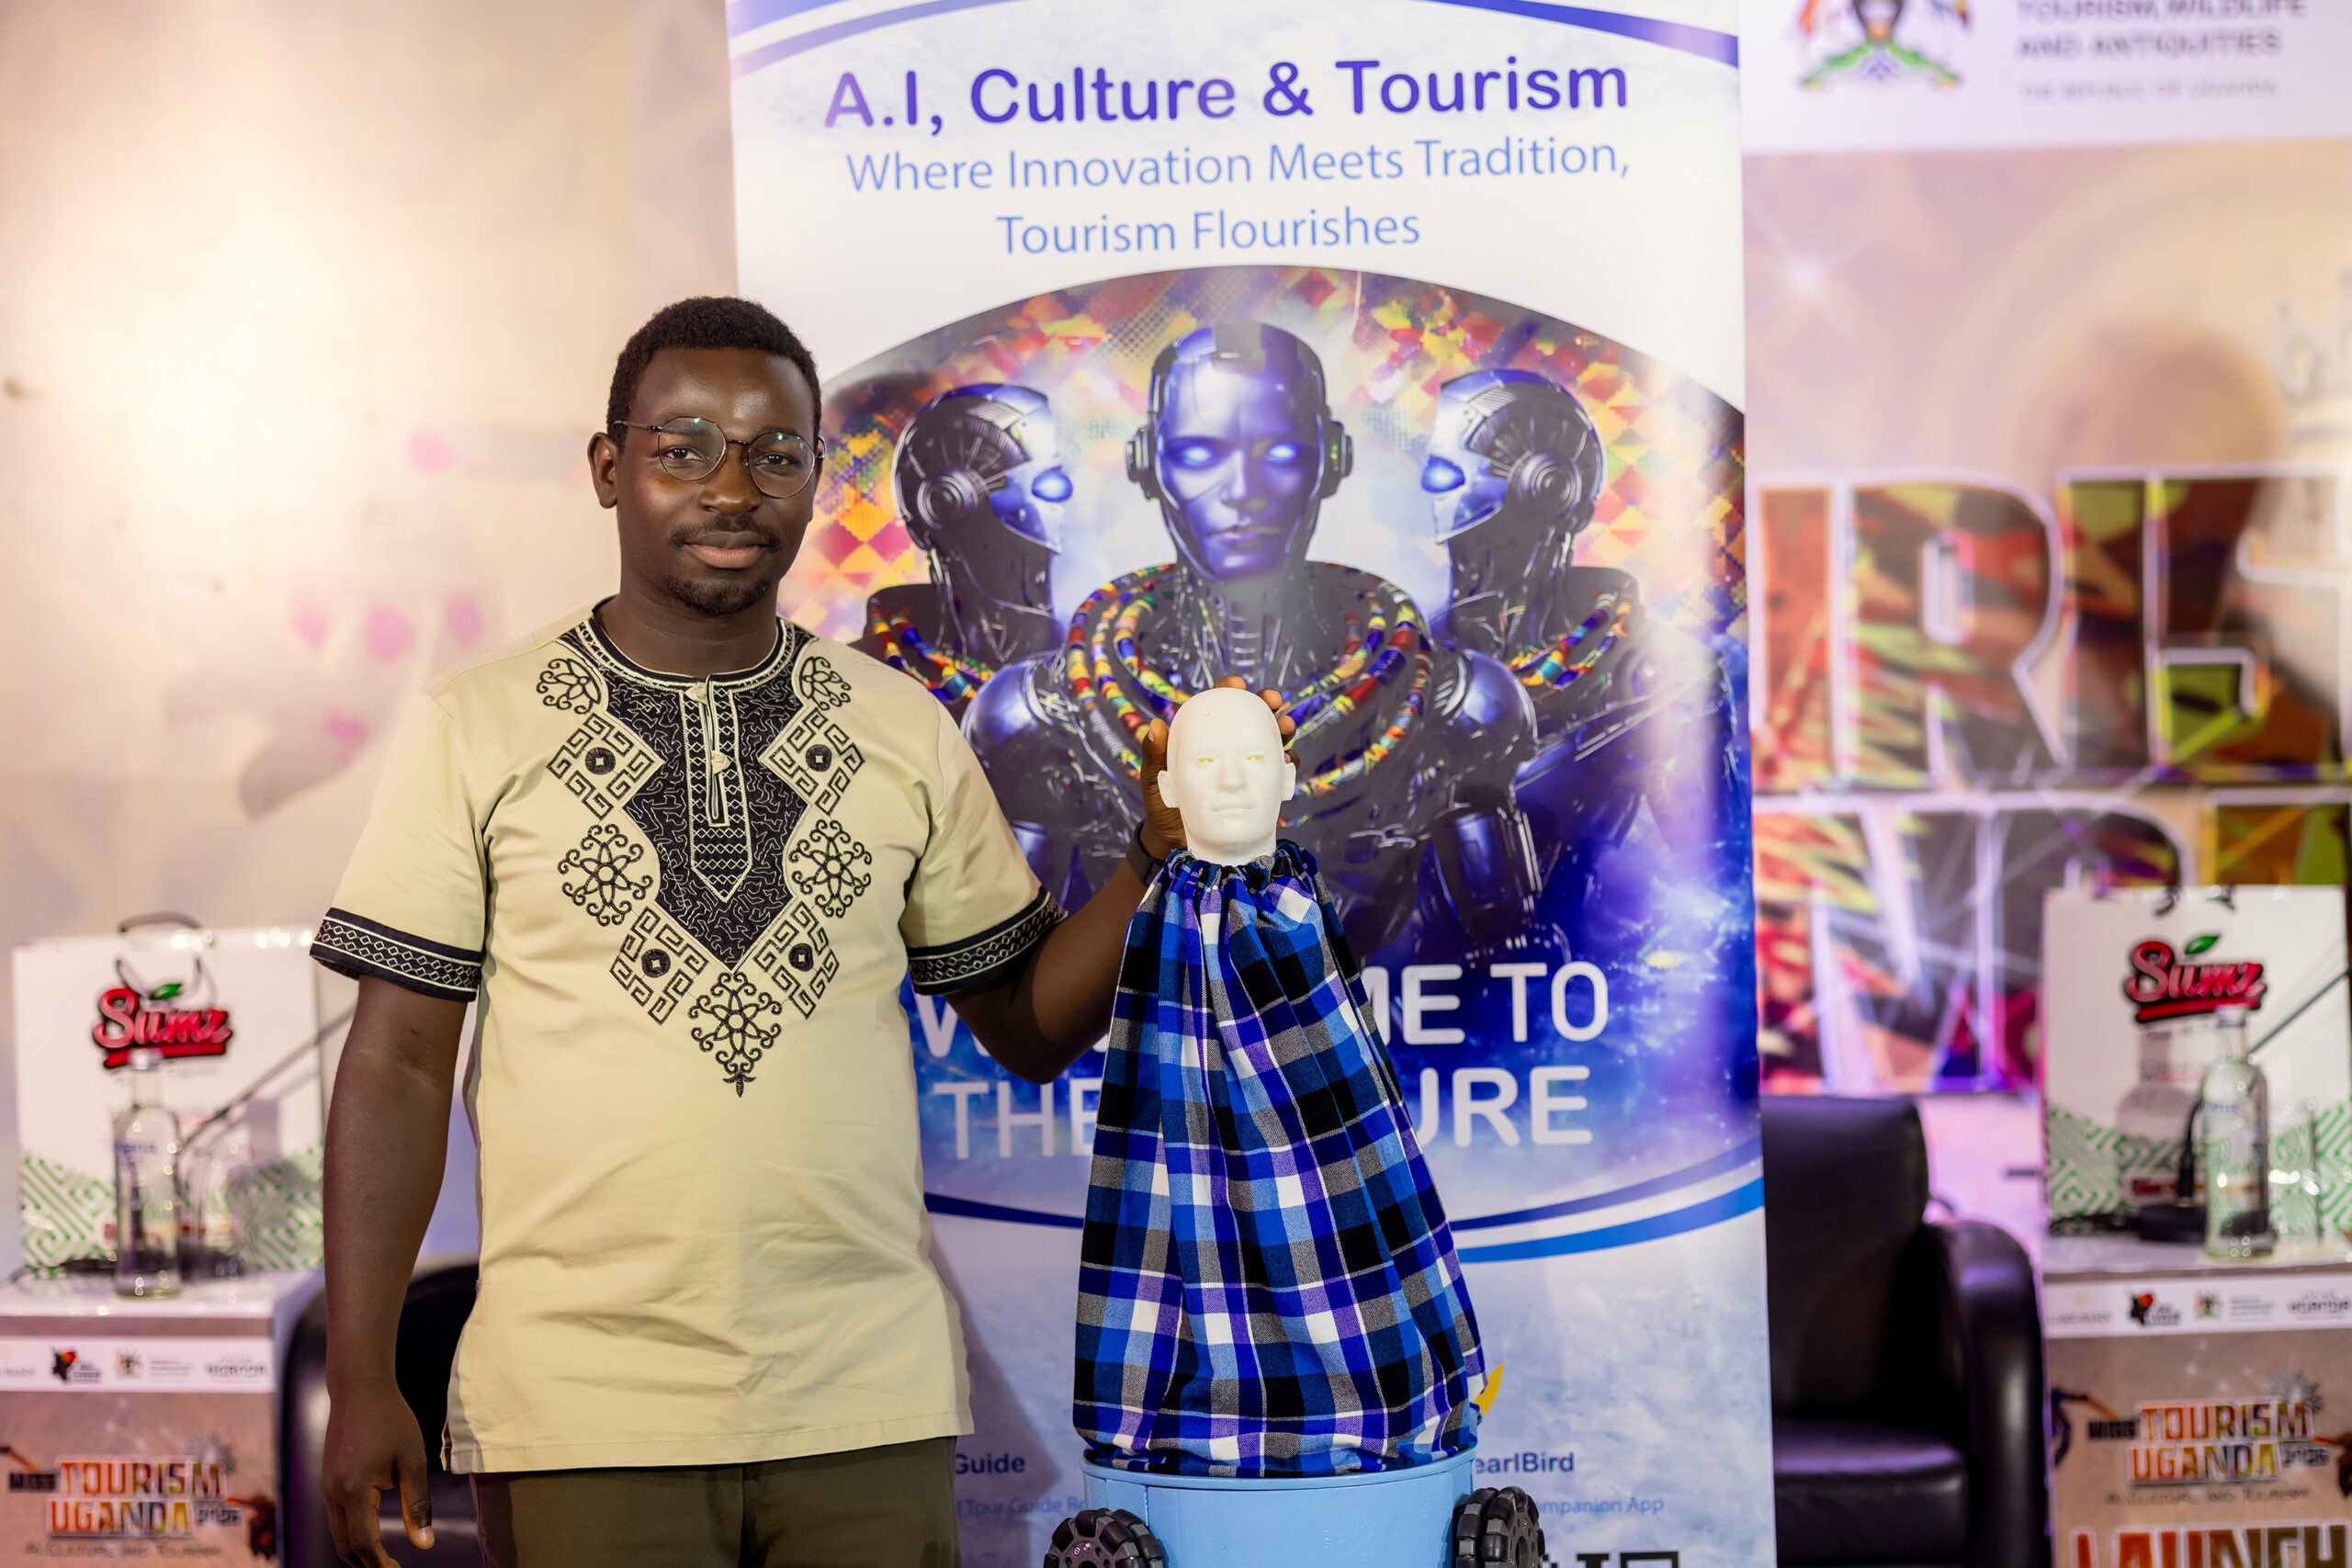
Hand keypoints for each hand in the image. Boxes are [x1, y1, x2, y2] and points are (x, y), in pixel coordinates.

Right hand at [322, 1377, 433, 1566]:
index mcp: (354, 1491)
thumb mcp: (412, 1460)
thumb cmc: (391, 1420)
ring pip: (338, 1533)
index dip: (381, 1565)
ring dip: (359, 1550)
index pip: (364, 1543)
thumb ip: (417, 1503)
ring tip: (384, 1559)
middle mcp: (333, 1494)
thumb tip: (424, 1543)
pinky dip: (352, 1532)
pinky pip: (337, 1517)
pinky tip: (372, 1532)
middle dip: (367, 1564)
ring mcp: (327, 1487)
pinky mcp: (328, 1479)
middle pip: (346, 1545)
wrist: (359, 1388)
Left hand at [1139, 677, 1296, 858]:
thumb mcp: (1156, 779)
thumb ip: (1156, 754)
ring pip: (1270, 740)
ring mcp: (1245, 767)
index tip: (1238, 685)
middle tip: (1274, 703)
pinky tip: (1286, 761)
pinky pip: (1277, 771)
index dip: (1229, 690)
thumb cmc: (1163, 805)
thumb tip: (1157, 726)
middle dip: (1266, 705)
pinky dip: (1286, 763)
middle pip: (1252, 719)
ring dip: (1282, 729)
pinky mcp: (1256, 788)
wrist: (1176, 840)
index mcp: (1204, 737)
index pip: (1218, 706)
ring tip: (1286, 727)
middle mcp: (1228, 747)